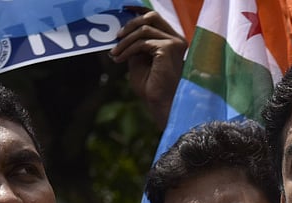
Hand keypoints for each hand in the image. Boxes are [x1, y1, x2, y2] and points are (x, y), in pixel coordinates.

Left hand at [111, 9, 186, 129]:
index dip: (139, 11)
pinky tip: (119, 59)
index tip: (123, 10)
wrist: (161, 103)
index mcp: (172, 41)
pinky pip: (142, 43)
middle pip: (152, 17)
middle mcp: (177, 39)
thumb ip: (135, 44)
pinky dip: (127, 50)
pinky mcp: (169, 48)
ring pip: (144, 29)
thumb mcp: (139, 60)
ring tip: (115, 54)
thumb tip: (122, 30)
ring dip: (125, 42)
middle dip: (131, 24)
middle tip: (117, 37)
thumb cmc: (153, 87)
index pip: (156, 17)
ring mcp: (175, 43)